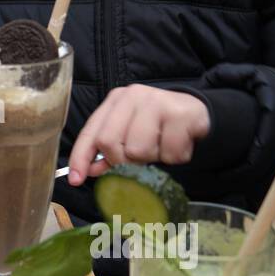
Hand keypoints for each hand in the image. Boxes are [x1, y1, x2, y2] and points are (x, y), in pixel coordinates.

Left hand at [66, 85, 209, 185]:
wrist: (198, 112)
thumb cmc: (159, 125)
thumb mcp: (131, 134)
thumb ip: (109, 151)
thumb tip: (89, 170)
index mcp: (116, 101)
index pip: (91, 131)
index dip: (80, 157)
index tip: (76, 179)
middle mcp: (133, 96)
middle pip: (110, 142)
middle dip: (123, 161)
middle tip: (140, 159)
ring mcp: (157, 102)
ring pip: (139, 150)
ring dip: (152, 159)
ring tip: (162, 146)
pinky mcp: (179, 114)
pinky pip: (169, 153)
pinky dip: (174, 157)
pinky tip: (178, 144)